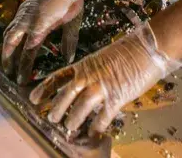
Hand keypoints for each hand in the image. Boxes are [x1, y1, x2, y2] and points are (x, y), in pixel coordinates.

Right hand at [1, 0, 90, 84]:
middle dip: (8, 59)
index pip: (28, 51)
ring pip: (8, 33)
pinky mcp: (24, 7)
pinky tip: (13, 43)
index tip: (21, 80)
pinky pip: (12, 24)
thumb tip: (68, 60)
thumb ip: (69, 41)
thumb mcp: (73, 21)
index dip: (24, 67)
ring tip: (7, 61)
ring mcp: (23, 12)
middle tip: (9, 74)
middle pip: (11, 43)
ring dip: (6, 48)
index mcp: (40, 25)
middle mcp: (27, 20)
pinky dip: (9, 36)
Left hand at [29, 22, 181, 136]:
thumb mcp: (103, 57)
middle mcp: (88, 76)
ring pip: (80, 109)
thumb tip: (86, 84)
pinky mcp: (116, 98)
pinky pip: (102, 117)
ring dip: (73, 121)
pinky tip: (94, 134)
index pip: (57, 77)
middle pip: (65, 96)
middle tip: (50, 119)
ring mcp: (101, 88)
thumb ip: (92, 71)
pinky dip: (96, 128)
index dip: (44, 89)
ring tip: (69, 129)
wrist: (147, 47)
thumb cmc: (128, 50)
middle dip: (56, 109)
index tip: (33, 99)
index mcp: (84, 65)